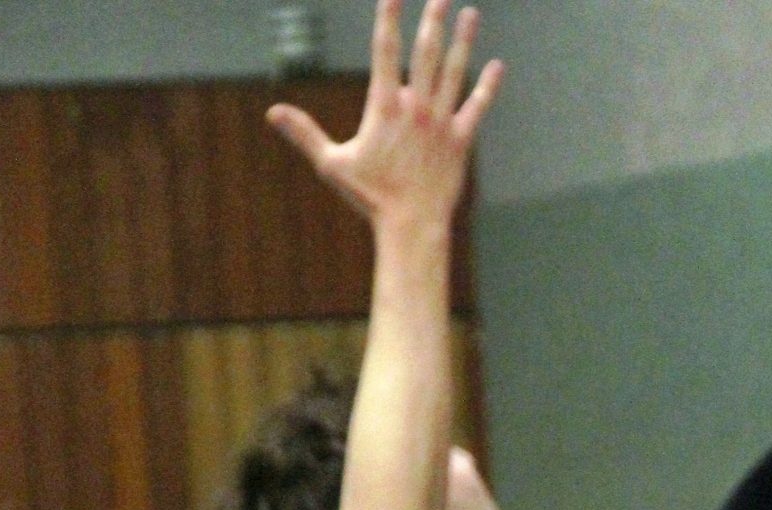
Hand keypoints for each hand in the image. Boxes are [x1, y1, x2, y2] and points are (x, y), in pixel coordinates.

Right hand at [267, 0, 503, 234]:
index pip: (385, 50)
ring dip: (463, 41)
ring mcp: (441, 122)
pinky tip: (498, 66)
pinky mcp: (460, 141)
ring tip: (471, 14)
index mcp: (384, 106)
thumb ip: (305, 133)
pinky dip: (489, 87)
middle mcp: (416, 107)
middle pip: (425, 52)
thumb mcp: (332, 164)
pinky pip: (477, 107)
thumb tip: (273, 113)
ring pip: (454, 72)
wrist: (411, 226)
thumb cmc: (371, 198)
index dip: (388, 17)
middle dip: (432, 19)